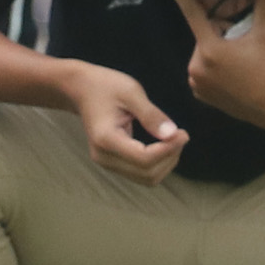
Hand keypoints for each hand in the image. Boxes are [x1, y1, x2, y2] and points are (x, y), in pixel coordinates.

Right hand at [64, 63, 186, 181]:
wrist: (82, 89)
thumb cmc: (106, 86)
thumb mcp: (131, 92)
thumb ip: (151, 115)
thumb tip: (172, 134)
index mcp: (106, 139)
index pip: (144, 159)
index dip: (169, 150)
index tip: (183, 133)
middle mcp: (104, 157)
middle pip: (147, 173)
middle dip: (170, 157)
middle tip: (181, 135)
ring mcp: (107, 163)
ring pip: (146, 178)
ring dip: (166, 163)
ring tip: (174, 140)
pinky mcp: (113, 163)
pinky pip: (141, 173)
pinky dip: (158, 164)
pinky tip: (164, 146)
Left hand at [159, 0, 264, 135]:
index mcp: (210, 49)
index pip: (190, 11)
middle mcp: (197, 66)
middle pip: (205, 35)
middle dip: (221, 34)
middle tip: (243, 44)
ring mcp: (197, 84)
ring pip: (205, 54)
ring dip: (218, 52)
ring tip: (241, 63)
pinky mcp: (201, 96)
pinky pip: (203, 72)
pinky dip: (215, 69)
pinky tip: (234, 76)